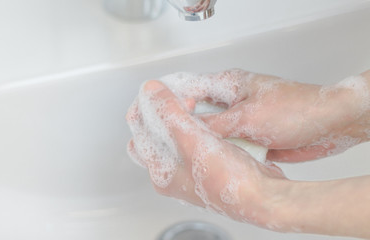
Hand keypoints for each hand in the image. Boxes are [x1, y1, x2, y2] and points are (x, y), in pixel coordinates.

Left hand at [126, 80, 286, 227]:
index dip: (147, 108)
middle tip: (175, 96)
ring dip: (181, 116)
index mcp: (161, 172)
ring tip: (191, 103)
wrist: (263, 196)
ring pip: (176, 135)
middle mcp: (173, 173)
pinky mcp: (210, 164)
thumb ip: (169, 113)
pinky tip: (207, 117)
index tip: (159, 91)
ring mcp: (192, 169)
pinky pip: (196, 139)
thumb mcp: (192, 140)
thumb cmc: (229, 180)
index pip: (139, 134)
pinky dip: (198, 125)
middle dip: (163, 111)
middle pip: (156, 134)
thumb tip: (150, 91)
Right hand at [161, 69, 369, 161]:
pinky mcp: (248, 137)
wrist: (328, 127)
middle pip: (197, 113)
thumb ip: (215, 124)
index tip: (153, 116)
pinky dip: (219, 153)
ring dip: (202, 142)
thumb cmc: (295, 110)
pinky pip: (226, 146)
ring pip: (210, 132)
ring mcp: (239, 120)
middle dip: (182, 126)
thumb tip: (187, 128)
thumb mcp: (247, 117)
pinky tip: (209, 161)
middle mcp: (231, 102)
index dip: (169, 102)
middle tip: (163, 139)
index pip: (189, 89)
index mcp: (229, 85)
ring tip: (181, 154)